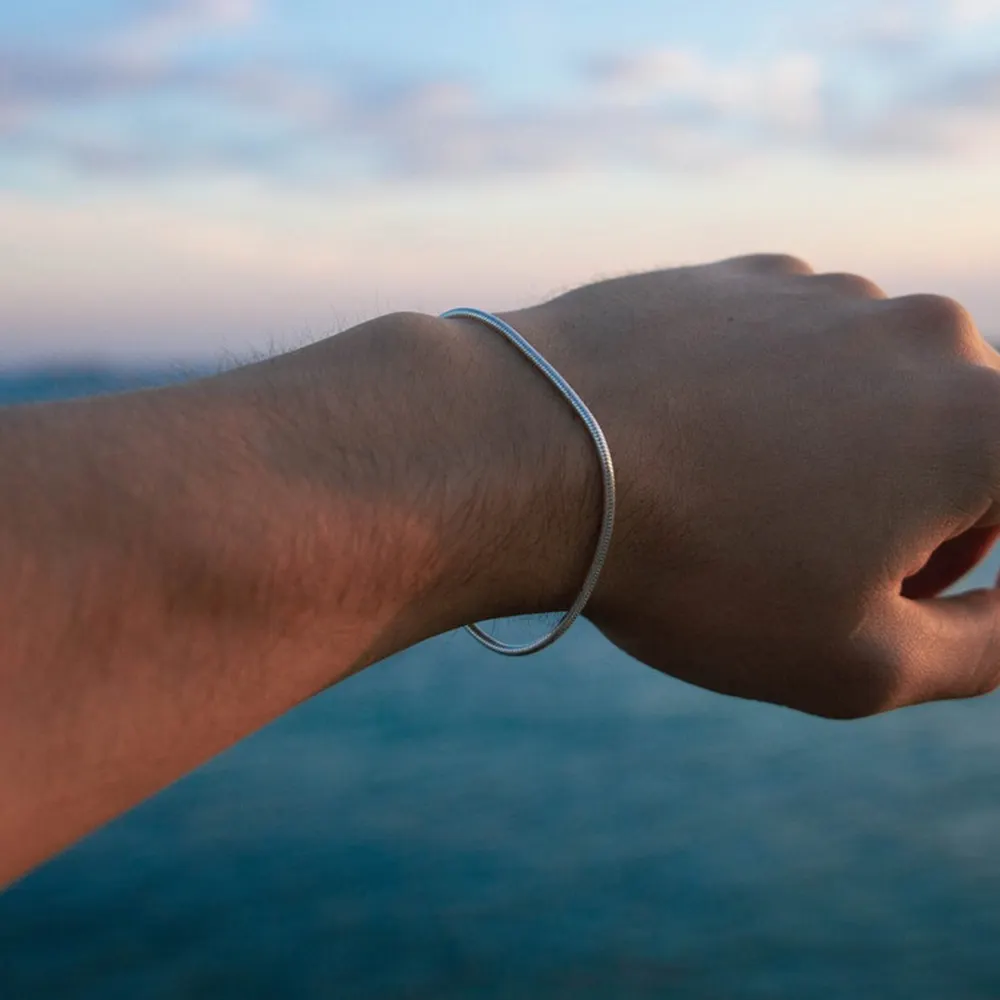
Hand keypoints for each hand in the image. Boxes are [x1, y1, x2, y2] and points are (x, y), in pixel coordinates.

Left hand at [495, 254, 999, 717]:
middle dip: (918, 510)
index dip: (974, 555)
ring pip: (875, 387)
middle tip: (820, 567)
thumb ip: (989, 645)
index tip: (898, 584)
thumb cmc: (701, 570)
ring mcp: (828, 291)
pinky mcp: (745, 275)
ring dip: (842, 450)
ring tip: (743, 506)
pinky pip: (792, 348)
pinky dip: (771, 399)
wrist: (539, 453)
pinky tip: (697, 443)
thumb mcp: (861, 664)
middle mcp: (925, 332)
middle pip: (961, 439)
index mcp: (983, 424)